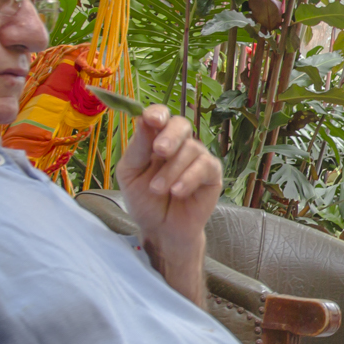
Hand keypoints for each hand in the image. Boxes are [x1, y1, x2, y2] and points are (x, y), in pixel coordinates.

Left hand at [118, 106, 222, 288]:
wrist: (161, 230)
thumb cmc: (145, 201)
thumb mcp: (131, 174)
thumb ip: (138, 148)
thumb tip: (145, 120)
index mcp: (156, 139)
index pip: (161, 116)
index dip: (158, 113)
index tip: (151, 119)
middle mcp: (179, 145)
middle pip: (181, 125)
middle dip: (170, 136)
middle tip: (159, 151)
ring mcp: (198, 158)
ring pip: (191, 148)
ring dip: (171, 170)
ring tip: (158, 189)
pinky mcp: (212, 175)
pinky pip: (205, 166)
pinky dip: (189, 178)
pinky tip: (177, 192)